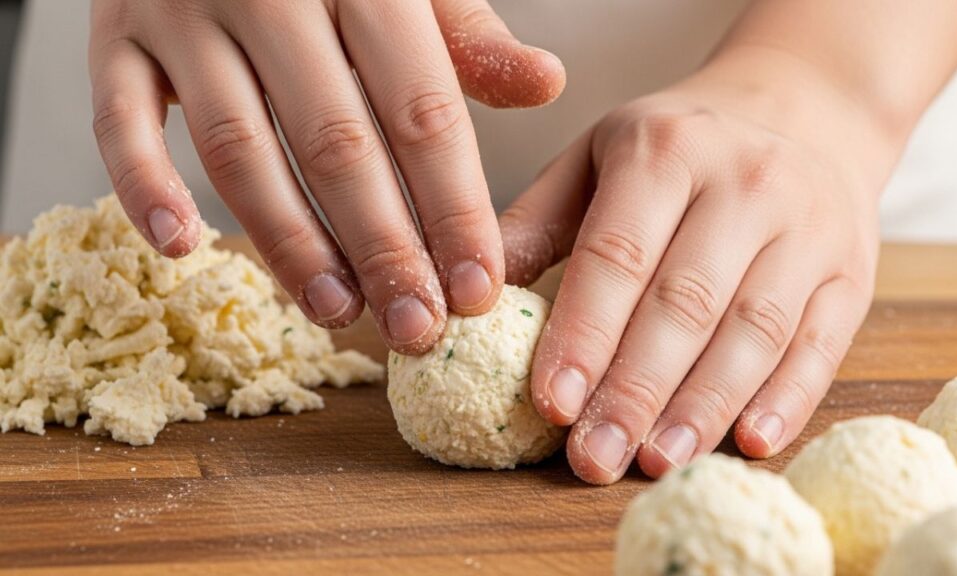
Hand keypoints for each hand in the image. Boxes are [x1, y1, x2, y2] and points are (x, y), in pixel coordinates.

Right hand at [89, 0, 564, 353]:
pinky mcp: (113, 35)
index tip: (477, 289)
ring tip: (335, 312)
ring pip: (237, 148)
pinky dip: (143, 188)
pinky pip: (118, 121)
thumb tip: (547, 84)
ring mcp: (181, 10)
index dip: (453, 208)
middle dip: (382, 248)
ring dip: (288, 242)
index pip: (421, 110)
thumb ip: (467, 36)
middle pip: (334, 142)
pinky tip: (181, 250)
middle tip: (415, 328)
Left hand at [501, 47, 899, 483]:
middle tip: (593, 460)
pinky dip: (786, 400)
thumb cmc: (680, 149)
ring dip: (702, 407)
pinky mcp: (851, 272)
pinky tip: (747, 444)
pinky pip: (820, 344)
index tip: (552, 403)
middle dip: (634, 390)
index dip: (584, 333)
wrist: (806, 110)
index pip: (618, 256)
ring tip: (655, 463)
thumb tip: (475, 298)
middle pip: (685, 303)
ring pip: (754, 332)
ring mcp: (809, 229)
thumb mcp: (601, 156)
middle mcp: (745, 184)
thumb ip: (540, 222)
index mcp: (666, 151)